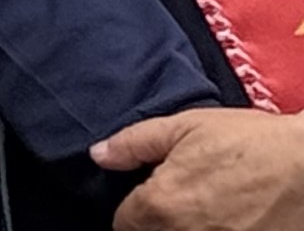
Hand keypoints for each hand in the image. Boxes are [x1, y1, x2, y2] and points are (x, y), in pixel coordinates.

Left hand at [98, 107, 303, 225]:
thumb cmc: (249, 142)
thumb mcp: (186, 126)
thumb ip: (135, 143)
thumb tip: (98, 156)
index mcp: (161, 205)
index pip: (124, 225)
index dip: (132, 213)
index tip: (146, 204)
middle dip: (156, 226)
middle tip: (178, 208)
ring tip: (203, 216)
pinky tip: (229, 223)